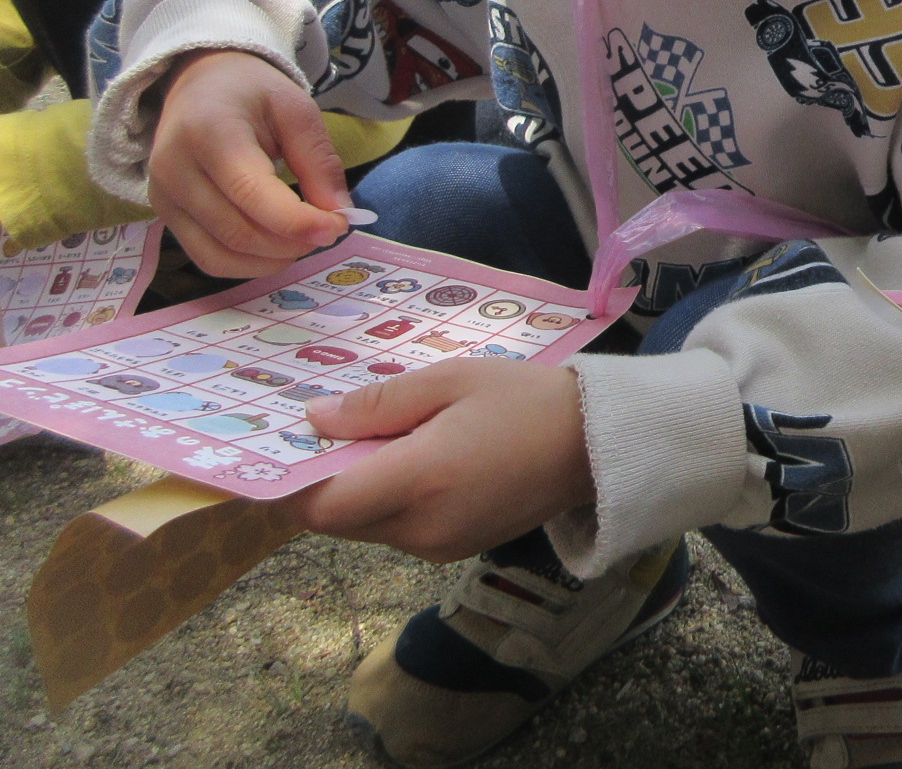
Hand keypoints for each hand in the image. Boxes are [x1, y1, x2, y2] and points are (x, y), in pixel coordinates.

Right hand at [149, 50, 349, 276]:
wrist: (200, 84)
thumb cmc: (252, 94)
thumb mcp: (297, 110)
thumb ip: (319, 161)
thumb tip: (338, 214)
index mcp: (208, 131)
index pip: (251, 193)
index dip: (297, 221)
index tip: (338, 227)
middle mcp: (175, 169)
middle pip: (237, 231)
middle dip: (291, 242)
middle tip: (328, 230)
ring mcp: (163, 197)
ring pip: (220, 255)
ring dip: (271, 259)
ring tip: (304, 239)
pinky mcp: (164, 216)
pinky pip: (207, 257)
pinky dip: (247, 264)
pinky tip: (276, 247)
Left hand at [284, 360, 594, 561]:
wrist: (597, 443)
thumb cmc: (525, 399)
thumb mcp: (451, 380)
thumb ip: (378, 403)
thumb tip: (314, 421)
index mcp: (418, 481)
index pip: (321, 507)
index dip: (287, 486)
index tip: (275, 451)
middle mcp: (421, 528)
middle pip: (339, 520)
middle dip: (322, 483)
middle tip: (326, 433)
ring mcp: (440, 547)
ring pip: (368, 527)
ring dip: (357, 491)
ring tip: (378, 440)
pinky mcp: (457, 550)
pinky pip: (400, 530)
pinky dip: (390, 501)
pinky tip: (414, 461)